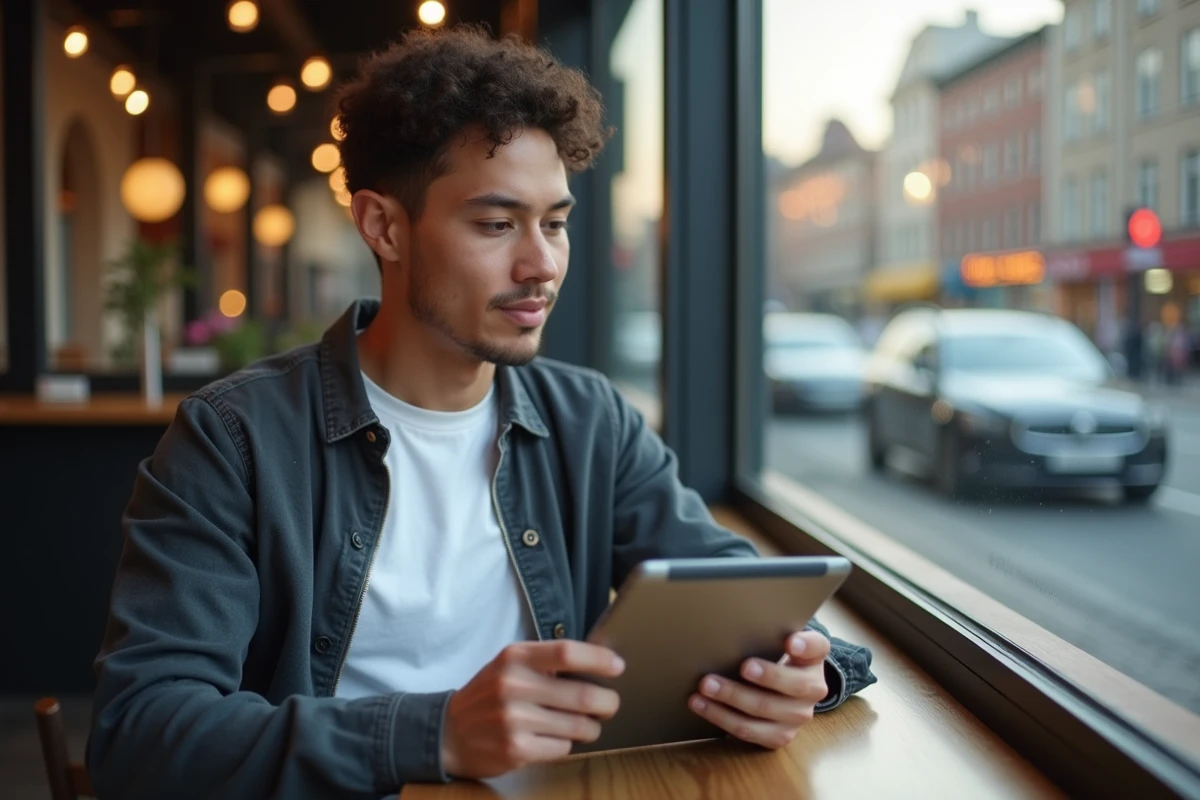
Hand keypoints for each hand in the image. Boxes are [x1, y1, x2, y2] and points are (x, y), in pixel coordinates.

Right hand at [440, 640, 624, 778]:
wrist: (449, 733)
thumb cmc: (490, 694)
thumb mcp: (509, 665)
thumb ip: (545, 662)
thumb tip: (599, 663)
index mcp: (515, 658)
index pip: (566, 652)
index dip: (599, 660)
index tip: (618, 667)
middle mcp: (513, 686)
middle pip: (582, 694)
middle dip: (607, 702)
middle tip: (610, 704)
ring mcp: (514, 720)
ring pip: (578, 725)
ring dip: (591, 727)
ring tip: (586, 724)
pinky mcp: (516, 750)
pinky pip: (562, 747)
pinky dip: (567, 744)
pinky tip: (555, 738)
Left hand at [687, 630, 830, 749]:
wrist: (783, 689)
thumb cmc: (773, 656)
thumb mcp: (778, 640)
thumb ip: (767, 632)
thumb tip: (734, 623)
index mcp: (813, 658)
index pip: (816, 647)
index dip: (805, 645)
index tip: (791, 642)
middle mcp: (813, 689)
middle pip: (793, 685)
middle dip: (765, 676)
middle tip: (742, 666)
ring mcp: (798, 716)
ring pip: (764, 710)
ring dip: (732, 698)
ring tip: (705, 687)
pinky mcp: (779, 735)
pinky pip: (749, 731)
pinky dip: (722, 718)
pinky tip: (702, 705)